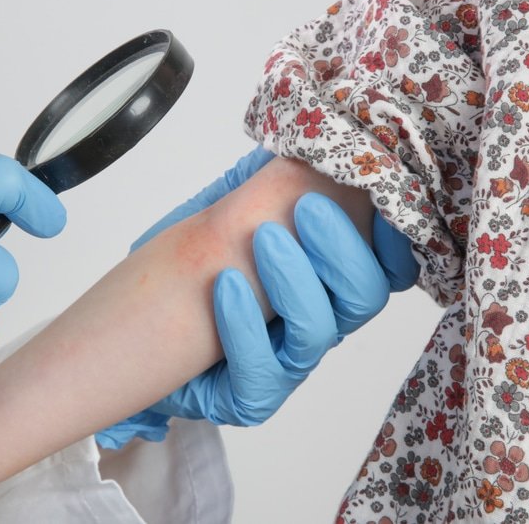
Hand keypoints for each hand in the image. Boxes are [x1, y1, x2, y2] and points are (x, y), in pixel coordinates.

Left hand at [95, 147, 418, 446]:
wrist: (135, 320)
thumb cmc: (191, 260)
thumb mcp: (234, 203)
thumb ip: (279, 175)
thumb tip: (317, 133)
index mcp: (328, 276)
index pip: (388, 264)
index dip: (393, 235)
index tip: (378, 197)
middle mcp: (321, 319)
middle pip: (366, 294)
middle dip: (340, 246)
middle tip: (305, 207)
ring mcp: (289, 362)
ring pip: (322, 332)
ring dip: (294, 281)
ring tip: (261, 238)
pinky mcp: (253, 396)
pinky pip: (264, 372)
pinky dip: (246, 326)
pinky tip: (225, 288)